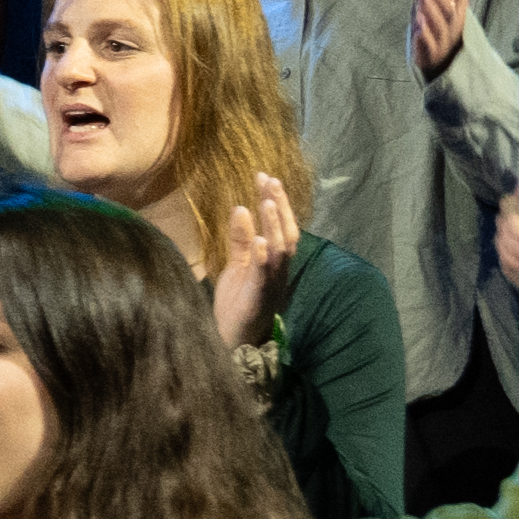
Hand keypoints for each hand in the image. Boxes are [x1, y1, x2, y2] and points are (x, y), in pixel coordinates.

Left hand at [201, 172, 298, 354]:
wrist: (232, 341)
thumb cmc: (237, 304)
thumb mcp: (236, 266)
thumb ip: (240, 240)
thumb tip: (240, 208)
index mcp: (273, 262)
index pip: (279, 226)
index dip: (276, 202)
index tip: (265, 177)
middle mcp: (278, 271)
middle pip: (286, 233)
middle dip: (280, 206)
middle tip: (269, 180)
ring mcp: (271, 284)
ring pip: (281, 251)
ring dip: (275, 226)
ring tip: (267, 202)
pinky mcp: (259, 297)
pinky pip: (265, 275)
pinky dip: (264, 257)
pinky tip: (259, 240)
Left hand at [411, 0, 475, 77]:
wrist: (435, 63)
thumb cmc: (435, 28)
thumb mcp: (435, 5)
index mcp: (459, 12)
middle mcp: (455, 25)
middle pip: (453, 6)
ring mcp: (445, 41)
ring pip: (442, 24)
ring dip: (432, 6)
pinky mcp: (432, 55)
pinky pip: (432, 44)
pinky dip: (426, 32)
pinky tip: (418, 20)